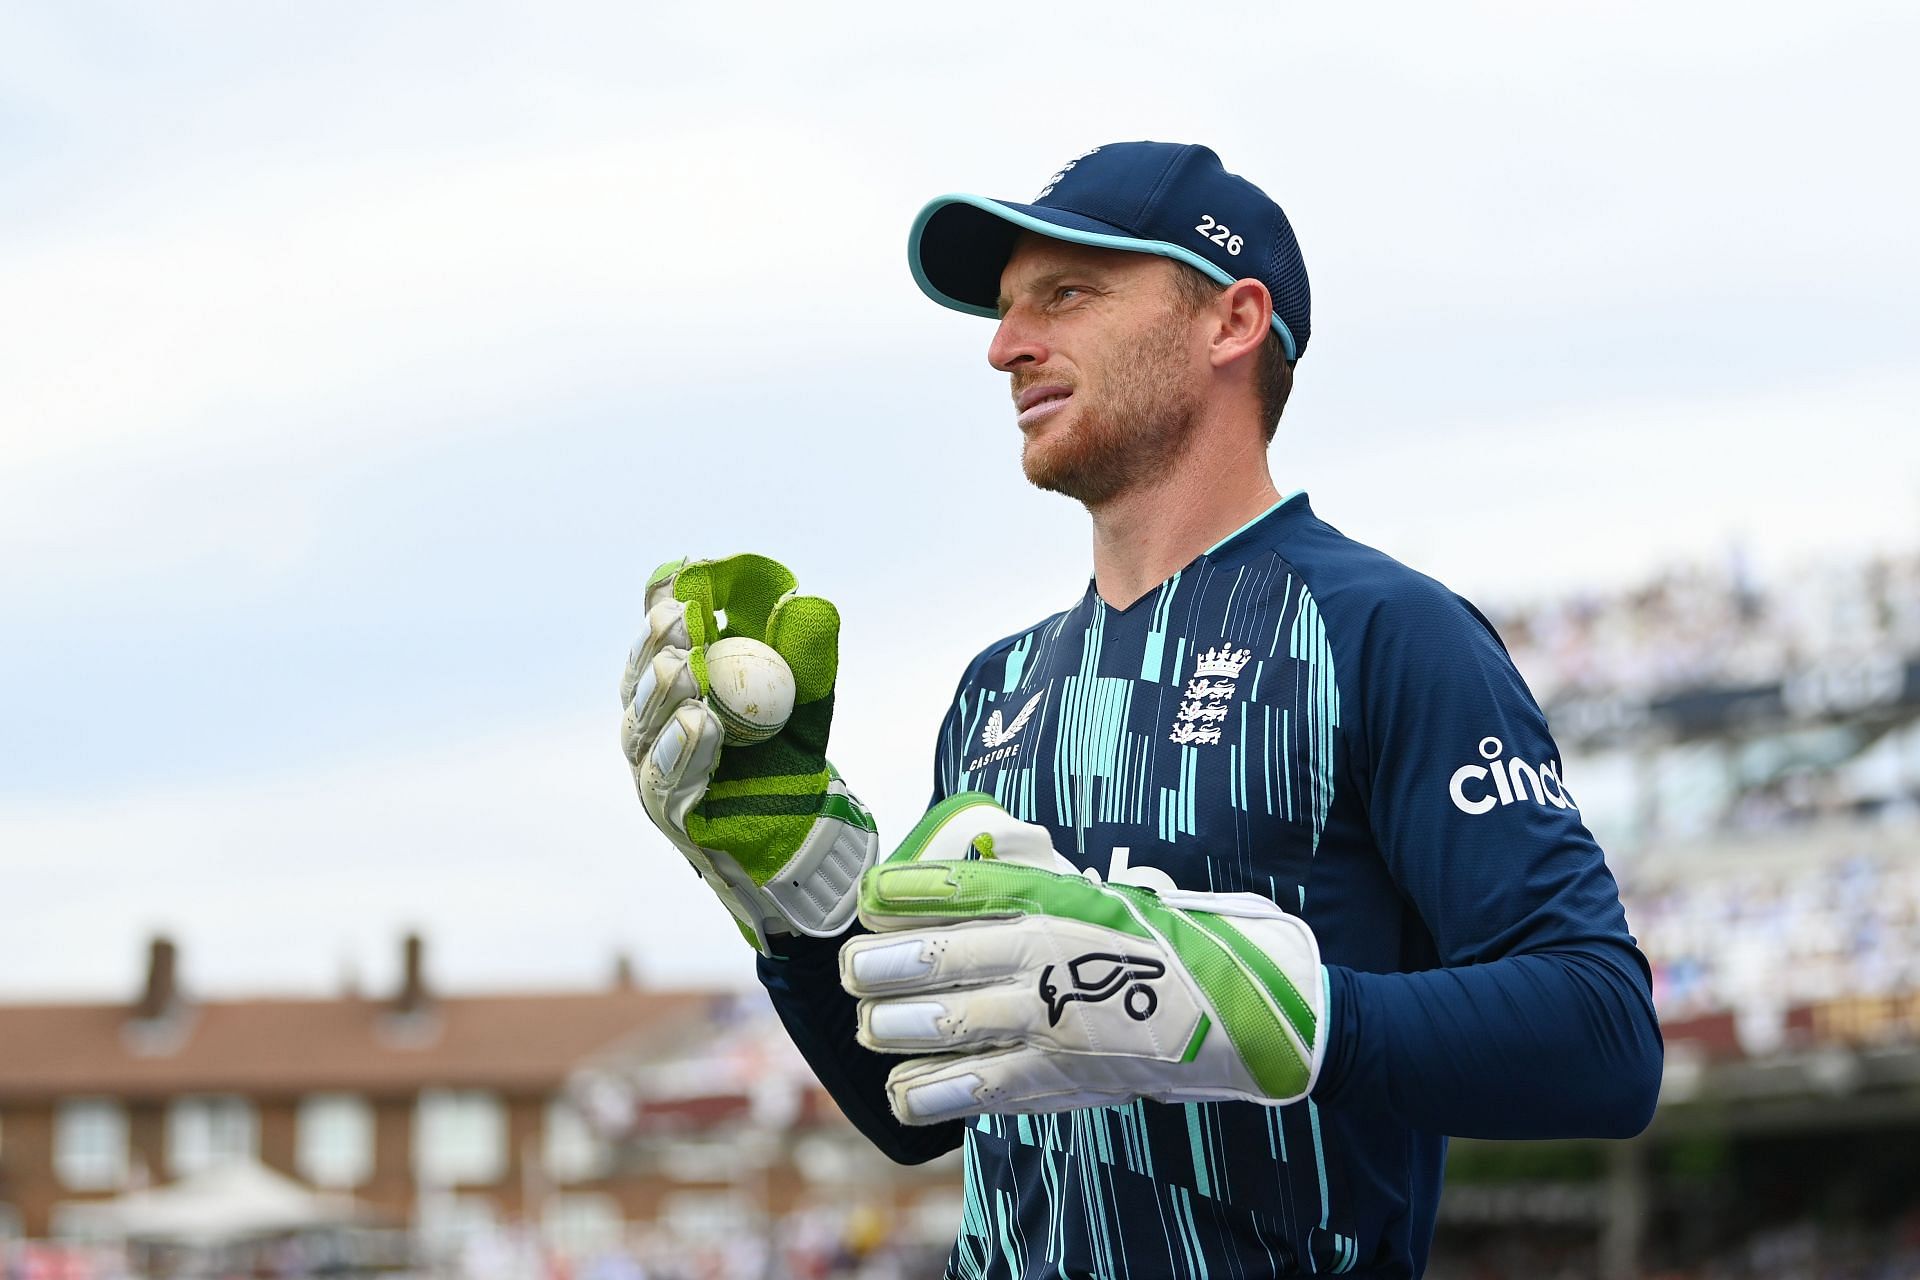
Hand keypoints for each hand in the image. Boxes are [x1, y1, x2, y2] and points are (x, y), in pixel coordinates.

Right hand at [620, 554, 876, 953]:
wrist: (806, 829)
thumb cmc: (793, 751)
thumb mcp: (809, 692)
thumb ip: (805, 648)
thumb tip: (802, 598)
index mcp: (680, 677)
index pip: (660, 631)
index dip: (664, 600)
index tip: (683, 572)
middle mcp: (654, 718)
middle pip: (639, 673)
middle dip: (656, 642)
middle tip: (680, 619)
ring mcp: (654, 764)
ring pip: (642, 725)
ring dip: (661, 692)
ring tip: (684, 670)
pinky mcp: (667, 809)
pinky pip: (664, 778)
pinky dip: (680, 749)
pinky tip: (697, 724)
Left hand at [840, 794, 1325, 1124]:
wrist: (1235, 1012)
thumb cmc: (1157, 946)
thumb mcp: (1099, 893)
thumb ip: (1038, 872)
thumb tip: (981, 844)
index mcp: (1053, 899)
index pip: (958, 887)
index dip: (900, 893)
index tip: (869, 896)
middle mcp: (1045, 953)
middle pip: (937, 957)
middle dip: (878, 966)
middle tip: (855, 970)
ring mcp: (1051, 1018)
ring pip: (948, 1023)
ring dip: (894, 1027)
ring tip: (873, 1026)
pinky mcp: (1061, 1075)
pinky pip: (980, 1087)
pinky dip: (930, 1090)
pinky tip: (902, 1088)